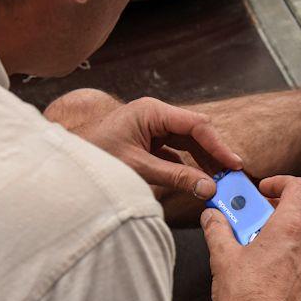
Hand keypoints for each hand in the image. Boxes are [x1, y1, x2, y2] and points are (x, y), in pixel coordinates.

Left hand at [72, 96, 242, 198]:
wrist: (67, 164)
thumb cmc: (95, 157)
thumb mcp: (139, 169)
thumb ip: (176, 177)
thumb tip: (208, 188)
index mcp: (152, 112)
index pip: (196, 125)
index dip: (218, 146)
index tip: (233, 165)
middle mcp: (155, 116)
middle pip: (195, 132)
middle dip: (214, 154)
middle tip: (231, 176)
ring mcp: (152, 129)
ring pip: (188, 143)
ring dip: (203, 162)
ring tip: (219, 181)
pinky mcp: (148, 143)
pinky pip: (176, 153)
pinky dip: (188, 167)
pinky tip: (199, 181)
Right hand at [201, 176, 300, 300]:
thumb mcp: (222, 257)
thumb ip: (217, 229)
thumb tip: (212, 217)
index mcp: (289, 230)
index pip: (299, 187)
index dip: (281, 182)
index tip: (264, 188)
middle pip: (299, 211)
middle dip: (273, 210)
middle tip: (249, 218)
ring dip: (280, 233)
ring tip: (253, 245)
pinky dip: (287, 254)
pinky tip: (264, 268)